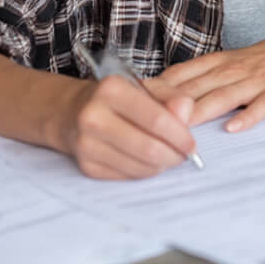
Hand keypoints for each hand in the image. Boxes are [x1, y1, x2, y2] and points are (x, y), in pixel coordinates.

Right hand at [57, 74, 197, 179]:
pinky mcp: (86, 165)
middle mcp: (94, 116)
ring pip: (139, 166)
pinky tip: (147, 161)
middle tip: (184, 156)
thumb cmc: (116, 99)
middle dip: (174, 155)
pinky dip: (143, 172)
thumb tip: (186, 111)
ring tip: (167, 156)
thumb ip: (171, 96)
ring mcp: (87, 143)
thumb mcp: (145, 87)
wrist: (72, 112)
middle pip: (148, 147)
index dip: (180, 136)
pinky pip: (126, 176)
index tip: (192, 145)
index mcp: (111, 89)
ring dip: (161, 165)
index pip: (156, 119)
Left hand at [156, 29, 264, 131]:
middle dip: (171, 104)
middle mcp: (230, 71)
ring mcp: (253, 81)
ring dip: (202, 111)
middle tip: (146, 121)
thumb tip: (155, 93)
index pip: (180, 75)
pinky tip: (234, 129)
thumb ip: (193, 77)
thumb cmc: (256, 62)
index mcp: (215, 64)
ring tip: (182, 128)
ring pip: (223, 97)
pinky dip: (248, 116)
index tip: (131, 101)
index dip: (157, 89)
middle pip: (196, 88)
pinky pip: (261, 105)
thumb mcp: (222, 63)